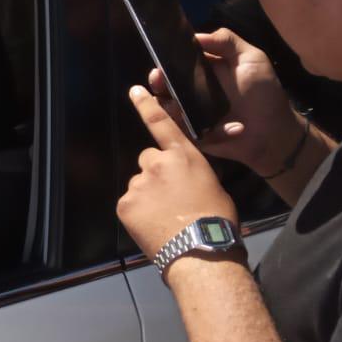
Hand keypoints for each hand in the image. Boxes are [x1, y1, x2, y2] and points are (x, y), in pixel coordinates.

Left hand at [117, 85, 237, 259]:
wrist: (200, 251)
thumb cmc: (216, 219)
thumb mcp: (212, 184)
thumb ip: (190, 172)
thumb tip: (182, 177)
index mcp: (184, 156)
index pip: (162, 124)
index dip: (147, 105)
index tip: (135, 90)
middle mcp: (157, 163)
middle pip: (148, 160)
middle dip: (156, 174)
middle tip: (171, 197)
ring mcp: (138, 183)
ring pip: (139, 184)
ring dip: (148, 195)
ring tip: (165, 216)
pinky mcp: (125, 203)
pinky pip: (130, 203)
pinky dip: (138, 213)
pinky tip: (153, 225)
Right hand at [145, 28, 304, 173]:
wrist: (274, 134)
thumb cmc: (265, 94)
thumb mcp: (252, 59)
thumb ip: (227, 42)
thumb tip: (195, 36)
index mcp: (204, 71)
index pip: (178, 60)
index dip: (167, 57)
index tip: (162, 56)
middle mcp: (193, 91)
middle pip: (165, 83)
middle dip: (158, 80)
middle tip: (158, 79)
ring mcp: (190, 114)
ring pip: (165, 107)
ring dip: (164, 103)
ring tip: (170, 102)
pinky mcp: (191, 134)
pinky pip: (178, 129)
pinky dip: (183, 125)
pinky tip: (194, 121)